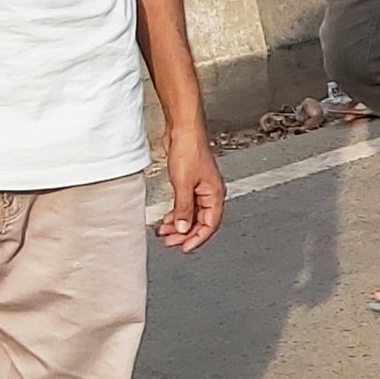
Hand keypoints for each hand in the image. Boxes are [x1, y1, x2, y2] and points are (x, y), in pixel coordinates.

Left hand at [158, 131, 224, 251]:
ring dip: (179, 225)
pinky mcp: (191, 182)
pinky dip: (177, 214)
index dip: (197, 239)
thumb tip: (183, 228)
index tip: (184, 248)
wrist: (184, 130)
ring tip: (164, 232)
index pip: (210, 225)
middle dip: (185, 234)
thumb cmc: (189, 149)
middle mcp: (210, 193)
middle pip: (201, 222)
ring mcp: (200, 188)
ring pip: (192, 214)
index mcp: (215, 195)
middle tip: (169, 242)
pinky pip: (186, 205)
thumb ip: (184, 209)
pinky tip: (167, 218)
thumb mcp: (183, 184)